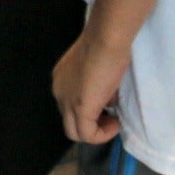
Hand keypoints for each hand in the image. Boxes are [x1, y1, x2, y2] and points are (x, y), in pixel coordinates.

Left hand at [52, 30, 128, 145]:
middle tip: (111, 115)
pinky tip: (115, 124)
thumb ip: (96, 86)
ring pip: (75, 132)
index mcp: (61, 79)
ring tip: (113, 121)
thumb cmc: (105, 45)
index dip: (91, 107)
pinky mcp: (79, 109)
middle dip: (92, 122)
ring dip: (96, 131)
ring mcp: (66, 101)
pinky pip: (88, 135)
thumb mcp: (97, 69)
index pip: (70, 105)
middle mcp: (58, 91)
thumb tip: (106, 100)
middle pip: (70, 121)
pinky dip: (102, 135)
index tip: (109, 101)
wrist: (106, 38)